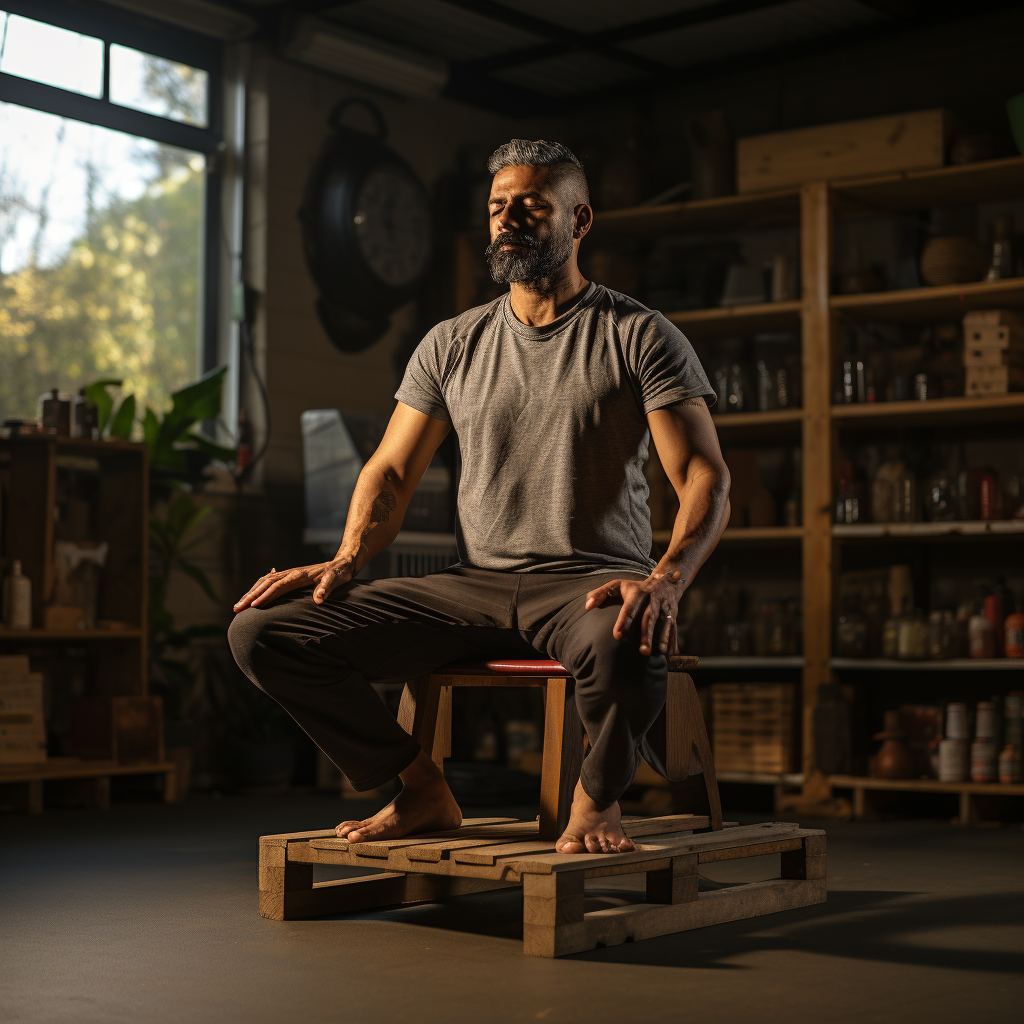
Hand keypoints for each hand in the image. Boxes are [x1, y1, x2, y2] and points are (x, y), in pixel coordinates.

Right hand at [232, 558, 355, 611]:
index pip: (277, 586)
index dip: (265, 596)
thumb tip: (319, 600)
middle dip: (250, 596)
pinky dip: (258, 589)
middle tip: (236, 608)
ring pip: (264, 582)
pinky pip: (269, 583)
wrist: (341, 564)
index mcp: (298, 575)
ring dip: (250, 593)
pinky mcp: (290, 577)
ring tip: (238, 605)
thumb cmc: (338, 574)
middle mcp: (290, 573)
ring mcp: (289, 574)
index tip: (254, 606)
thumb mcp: (336, 581)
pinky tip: (252, 595)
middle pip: (265, 584)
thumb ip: (326, 589)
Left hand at [585, 570, 683, 656]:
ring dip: (662, 638)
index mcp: (637, 593)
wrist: (665, 580)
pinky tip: (670, 653)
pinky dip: (672, 641)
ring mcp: (665, 607)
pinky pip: (673, 628)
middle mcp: (653, 600)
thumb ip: (600, 594)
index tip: (617, 635)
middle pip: (649, 618)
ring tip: (659, 653)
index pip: (629, 608)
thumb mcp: (616, 585)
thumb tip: (587, 606)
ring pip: (664, 623)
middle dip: (647, 634)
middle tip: (642, 652)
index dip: (623, 621)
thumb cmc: (634, 587)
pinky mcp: (673, 614)